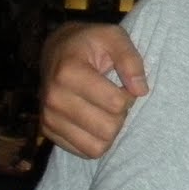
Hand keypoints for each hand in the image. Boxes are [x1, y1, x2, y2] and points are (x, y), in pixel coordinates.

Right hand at [39, 20, 147, 158]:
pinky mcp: (48, 132)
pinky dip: (96, 140)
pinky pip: (84, 152)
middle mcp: (53, 99)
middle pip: (108, 129)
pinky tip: (95, 121)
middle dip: (120, 115)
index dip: (129, 95)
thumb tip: (140, 90)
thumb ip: (131, 60)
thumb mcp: (114, 36)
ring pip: (97, 147)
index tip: (123, 83)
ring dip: (110, 131)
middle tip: (115, 98)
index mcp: (69, 73)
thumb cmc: (89, 42)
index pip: (116, 103)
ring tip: (105, 111)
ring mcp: (48, 118)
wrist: (56, 49)